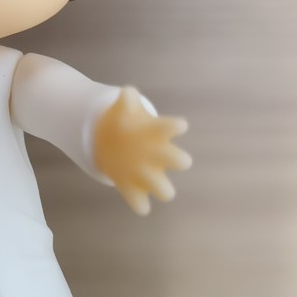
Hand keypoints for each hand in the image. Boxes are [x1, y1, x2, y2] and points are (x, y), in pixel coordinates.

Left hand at [93, 89, 190, 215]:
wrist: (115, 144)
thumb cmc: (128, 124)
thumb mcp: (124, 109)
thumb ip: (126, 100)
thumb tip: (128, 93)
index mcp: (158, 133)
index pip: (170, 128)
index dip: (176, 127)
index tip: (181, 125)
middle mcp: (161, 156)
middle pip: (178, 160)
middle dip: (179, 160)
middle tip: (181, 160)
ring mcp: (149, 174)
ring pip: (163, 189)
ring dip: (162, 188)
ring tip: (163, 190)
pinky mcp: (133, 187)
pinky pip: (139, 202)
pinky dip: (139, 203)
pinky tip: (137, 203)